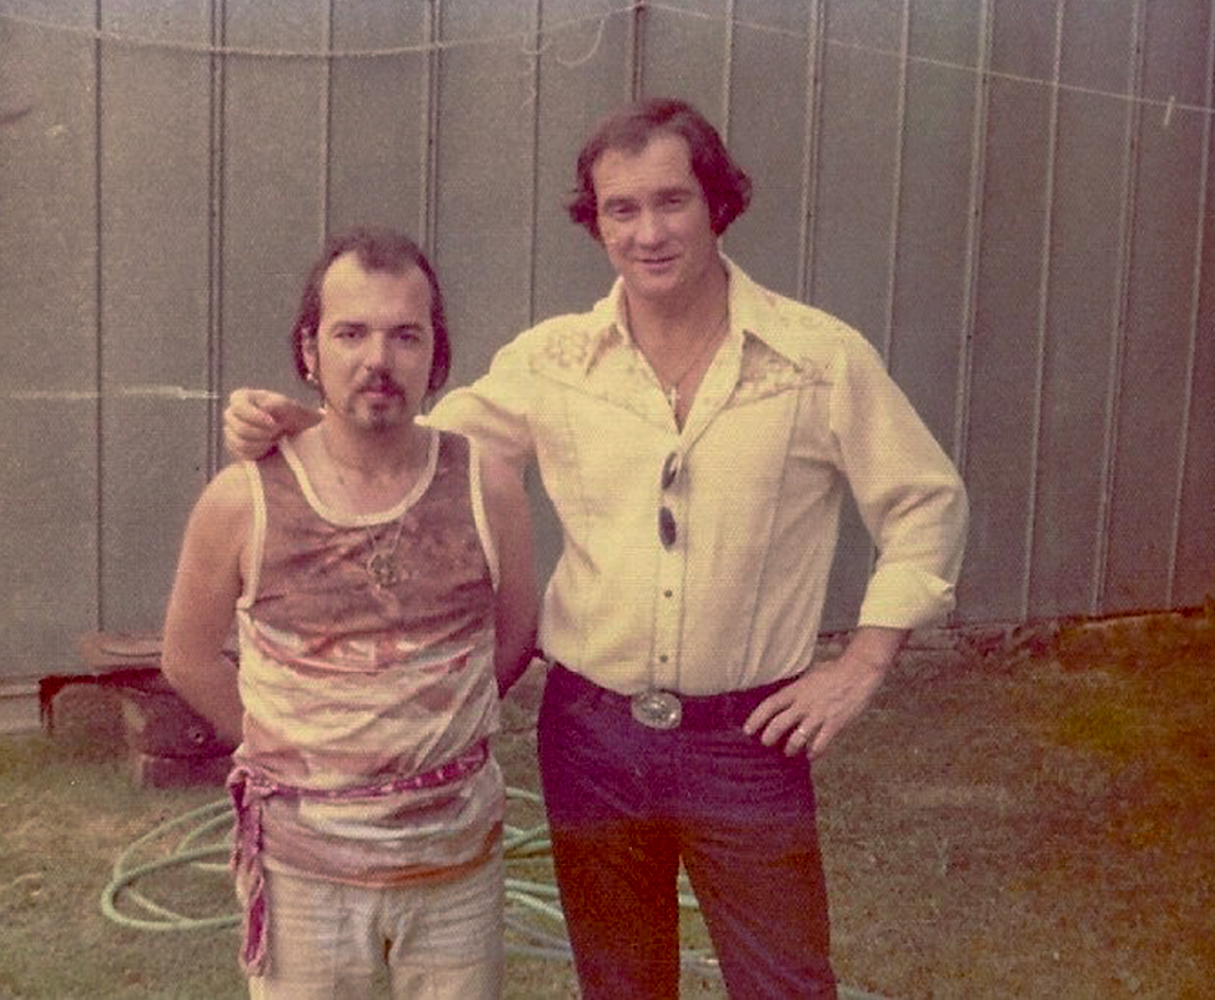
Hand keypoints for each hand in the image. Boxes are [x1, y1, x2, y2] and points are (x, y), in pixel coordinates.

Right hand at [223, 389, 321, 459]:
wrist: (295, 434)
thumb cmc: (291, 416)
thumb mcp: (290, 407)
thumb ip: (278, 404)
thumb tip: (264, 407)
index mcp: (241, 398)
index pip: (238, 406)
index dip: (255, 416)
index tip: (273, 422)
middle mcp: (232, 414)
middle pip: (239, 427)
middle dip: (262, 433)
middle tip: (277, 432)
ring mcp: (231, 432)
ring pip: (240, 443)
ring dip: (262, 443)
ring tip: (274, 438)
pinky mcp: (235, 448)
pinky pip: (242, 454)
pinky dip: (259, 452)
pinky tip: (268, 446)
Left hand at [743, 628, 904, 758]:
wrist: (859, 672)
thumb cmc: (834, 670)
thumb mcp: (809, 674)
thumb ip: (797, 687)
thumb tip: (784, 696)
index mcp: (796, 690)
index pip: (770, 705)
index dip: (756, 718)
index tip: (747, 730)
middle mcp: (804, 704)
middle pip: (779, 724)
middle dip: (768, 737)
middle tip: (765, 743)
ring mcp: (819, 715)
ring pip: (797, 738)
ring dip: (790, 748)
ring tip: (788, 751)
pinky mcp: (834, 724)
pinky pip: (820, 744)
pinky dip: (814, 752)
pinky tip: (811, 755)